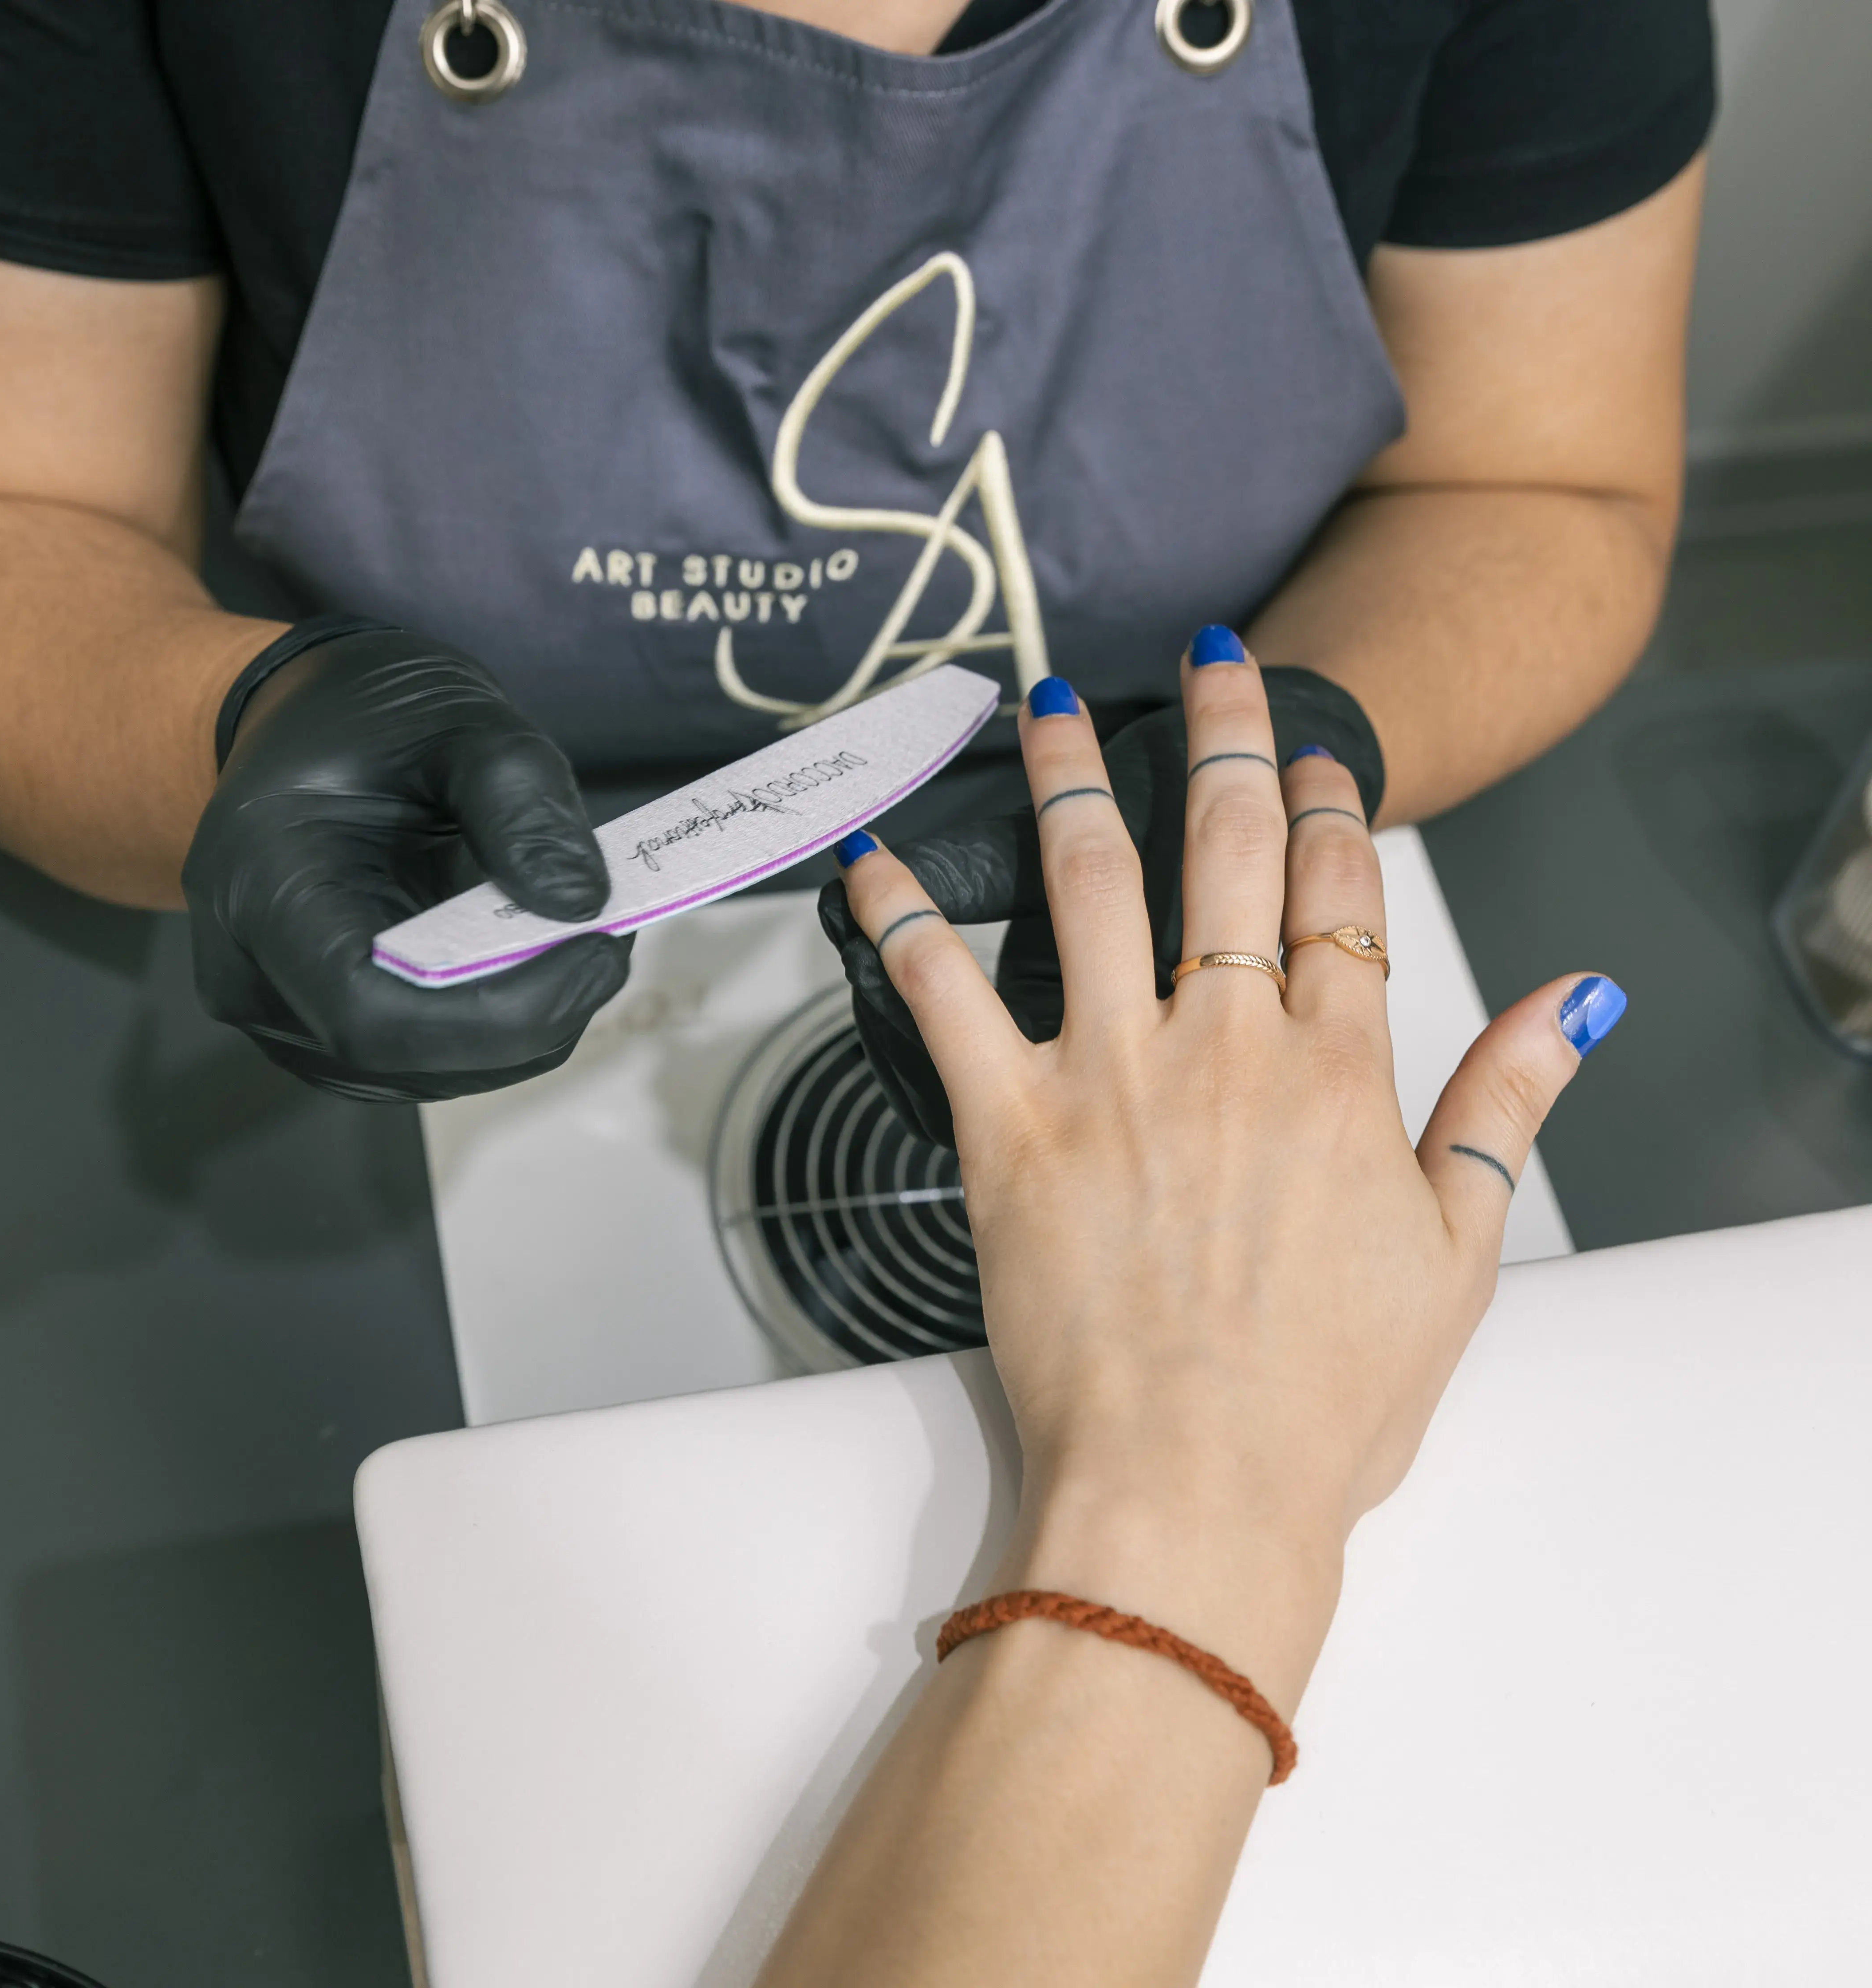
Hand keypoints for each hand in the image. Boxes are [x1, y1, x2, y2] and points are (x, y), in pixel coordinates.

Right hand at [182, 626, 630, 1101]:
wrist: (306, 719)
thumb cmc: (367, 712)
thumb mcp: (456, 716)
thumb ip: (520, 801)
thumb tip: (581, 904)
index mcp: (262, 887)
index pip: (371, 1014)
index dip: (498, 1013)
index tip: (595, 949)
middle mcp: (251, 971)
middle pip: (405, 1056)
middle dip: (530, 1017)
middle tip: (610, 942)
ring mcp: (283, 1011)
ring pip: (425, 1071)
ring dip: (523, 1024)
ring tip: (581, 940)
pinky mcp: (326, 1026)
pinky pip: (424, 1057)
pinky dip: (498, 1022)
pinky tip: (538, 957)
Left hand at [832, 656, 1617, 1570]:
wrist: (1197, 1494)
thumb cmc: (1324, 1399)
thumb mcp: (1458, 1257)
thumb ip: (1504, 1108)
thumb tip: (1570, 1003)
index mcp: (1336, 1074)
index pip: (1341, 895)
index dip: (1329, 807)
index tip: (1314, 752)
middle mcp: (1224, 1047)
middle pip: (1230, 850)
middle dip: (1224, 738)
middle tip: (1213, 660)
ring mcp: (1110, 1077)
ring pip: (1090, 882)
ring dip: (1073, 779)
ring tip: (1051, 703)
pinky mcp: (1007, 1128)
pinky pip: (939, 994)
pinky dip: (899, 917)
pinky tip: (870, 853)